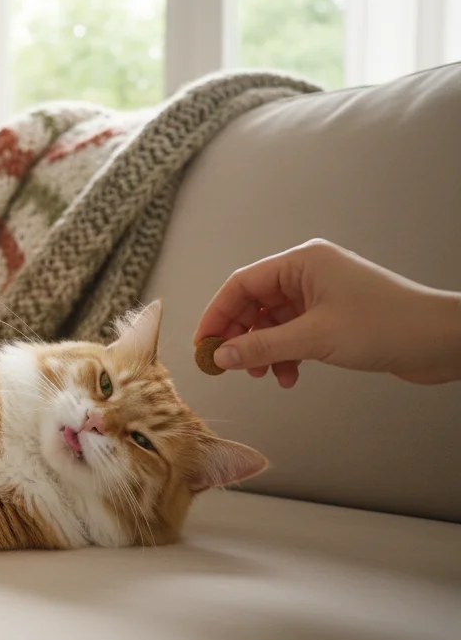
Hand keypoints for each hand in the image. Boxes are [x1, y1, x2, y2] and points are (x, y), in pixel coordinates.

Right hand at [193, 239, 460, 388]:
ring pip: (272, 322)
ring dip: (264, 350)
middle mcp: (308, 273)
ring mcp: (321, 295)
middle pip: (254, 303)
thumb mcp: (315, 339)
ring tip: (264, 375)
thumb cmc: (386, 326)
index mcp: (302, 262)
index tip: (202, 345)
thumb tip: (222, 356)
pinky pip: (293, 333)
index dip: (217, 314)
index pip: (242, 284)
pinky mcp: (333, 316)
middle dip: (241, 336)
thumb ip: (263, 347)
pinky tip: (290, 377)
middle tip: (229, 365)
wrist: (441, 340)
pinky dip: (286, 355)